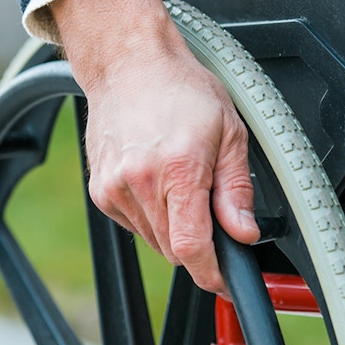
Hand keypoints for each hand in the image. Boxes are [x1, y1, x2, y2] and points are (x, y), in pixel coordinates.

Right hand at [51, 0, 259, 294]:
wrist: (129, 63)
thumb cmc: (180, 89)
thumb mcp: (229, 132)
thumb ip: (237, 190)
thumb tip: (244, 233)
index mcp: (179, 168)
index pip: (192, 247)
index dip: (212, 273)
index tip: (225, 281)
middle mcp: (141, 182)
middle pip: (174, 250)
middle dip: (199, 243)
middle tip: (210, 207)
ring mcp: (115, 188)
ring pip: (154, 240)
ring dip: (175, 229)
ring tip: (182, 182)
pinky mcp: (100, 191)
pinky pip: (135, 225)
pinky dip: (153, 216)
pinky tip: (158, 181)